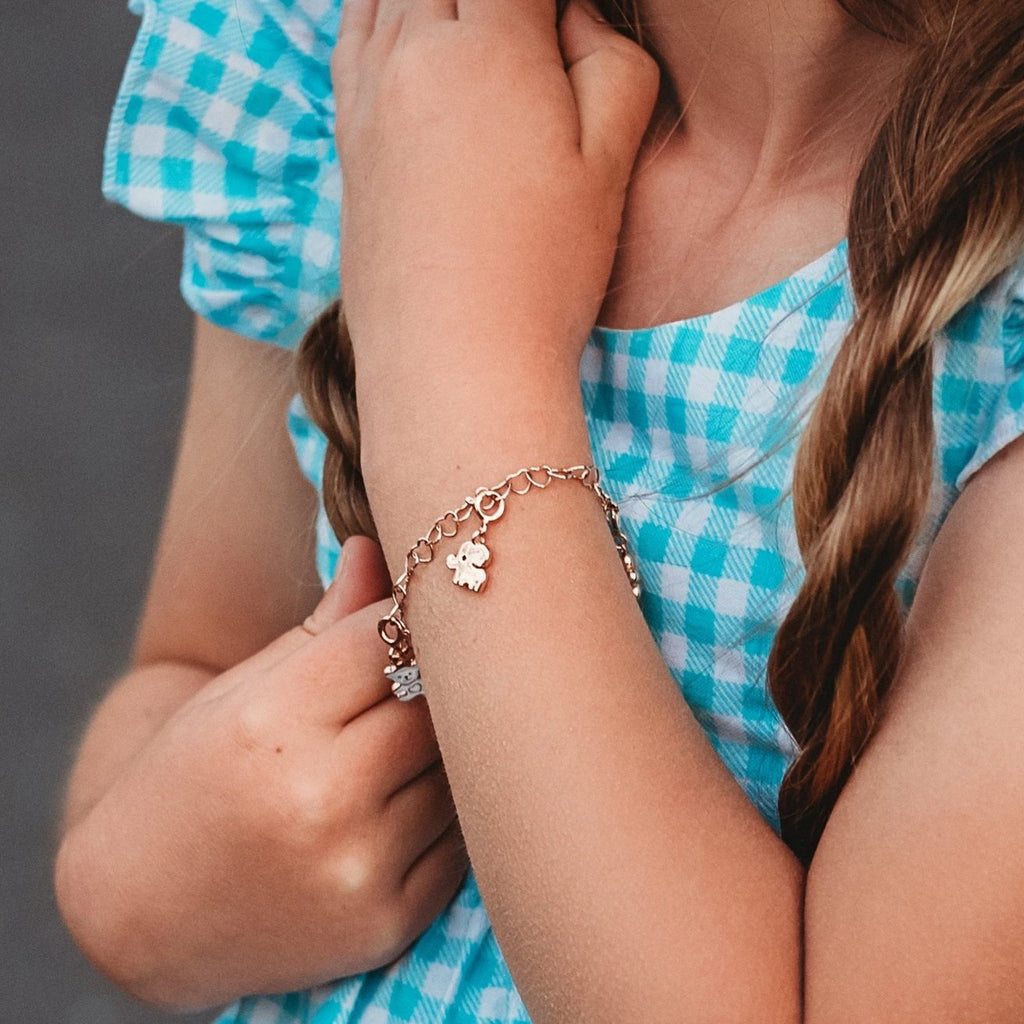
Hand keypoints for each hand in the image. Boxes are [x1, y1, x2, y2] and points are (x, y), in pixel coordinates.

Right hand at [57, 537, 466, 1007]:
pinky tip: (401, 805)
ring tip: (402, 744)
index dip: (404, 620)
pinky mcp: (388, 921)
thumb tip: (377, 548)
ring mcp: (359, 867)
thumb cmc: (191, 777)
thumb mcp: (240, 690)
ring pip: (455, 771)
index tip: (410, 615)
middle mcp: (318, 799)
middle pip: (433, 705)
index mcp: (271, 725)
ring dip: (445, 750)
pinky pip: (458, 841)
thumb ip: (322, 623)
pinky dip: (444, 814)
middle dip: (432, 684)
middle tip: (423, 675)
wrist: (143, 908)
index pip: (385, 639)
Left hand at [333, 0, 658, 395]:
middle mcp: (413, 54)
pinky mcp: (349, 142)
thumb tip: (574, 17)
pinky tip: (402, 23)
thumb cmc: (543, 273)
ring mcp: (369, 97)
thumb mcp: (610, 165)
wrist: (453, 364)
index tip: (563, 19)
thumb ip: (611, 63)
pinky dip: (379, 12)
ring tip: (471, 21)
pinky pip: (352, 40)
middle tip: (522, 27)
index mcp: (490, 45)